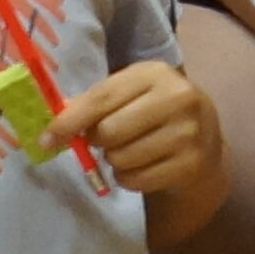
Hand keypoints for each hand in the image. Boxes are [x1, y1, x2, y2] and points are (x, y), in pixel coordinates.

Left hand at [64, 55, 226, 239]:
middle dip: (98, 141)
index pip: (101, 98)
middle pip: (109, 131)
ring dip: (115, 161)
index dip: (70, 120)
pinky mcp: (192, 163)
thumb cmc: (155, 114)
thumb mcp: (131, 96)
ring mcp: (189, 132)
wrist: (206, 142)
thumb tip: (52, 127)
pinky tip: (145, 166)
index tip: (47, 138)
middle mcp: (179, 98)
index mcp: (156, 74)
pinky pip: (136, 179)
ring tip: (132, 151)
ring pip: (121, 158)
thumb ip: (94, 103)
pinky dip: (130, 178)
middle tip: (106, 140)